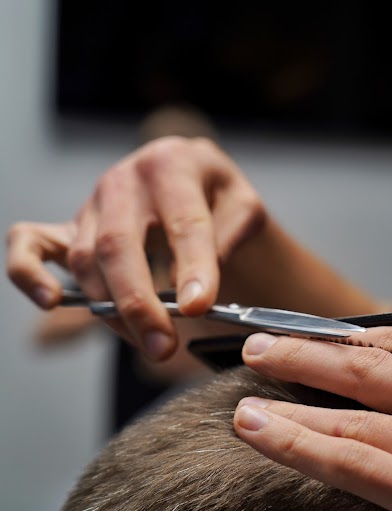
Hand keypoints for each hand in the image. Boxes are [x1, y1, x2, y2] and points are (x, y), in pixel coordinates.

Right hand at [6, 137, 264, 358]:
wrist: (189, 181)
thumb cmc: (217, 198)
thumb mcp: (243, 205)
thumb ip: (231, 235)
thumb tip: (196, 286)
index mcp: (173, 164)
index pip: (183, 222)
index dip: (193, 267)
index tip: (198, 306)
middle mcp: (124, 180)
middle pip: (120, 245)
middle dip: (140, 303)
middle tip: (164, 346)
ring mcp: (92, 204)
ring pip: (87, 260)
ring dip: (111, 310)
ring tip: (148, 345)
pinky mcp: (68, 226)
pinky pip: (28, 244)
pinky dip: (28, 273)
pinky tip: (50, 301)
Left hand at [234, 288, 391, 510]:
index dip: (341, 333)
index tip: (302, 329)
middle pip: (364, 364)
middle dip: (302, 351)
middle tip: (257, 347)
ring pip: (348, 411)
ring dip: (287, 394)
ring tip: (245, 388)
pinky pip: (349, 462)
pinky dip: (294, 443)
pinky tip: (256, 429)